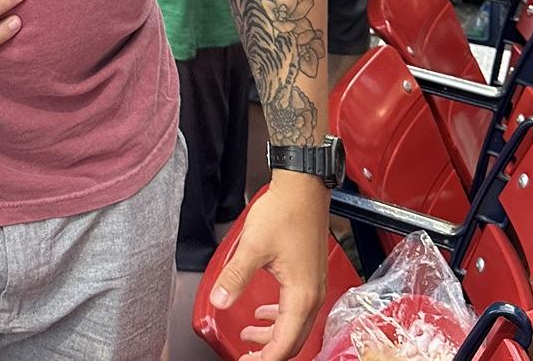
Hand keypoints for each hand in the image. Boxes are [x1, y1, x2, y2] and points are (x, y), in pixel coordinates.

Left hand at [210, 177, 327, 360]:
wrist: (303, 189)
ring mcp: (314, 285)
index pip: (285, 344)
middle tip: (247, 357)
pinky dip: (278, 317)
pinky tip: (263, 313)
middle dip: (269, 352)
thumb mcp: (253, 247)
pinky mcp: (309, 275)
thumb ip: (235, 278)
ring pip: (294, 324)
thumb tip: (218, 301)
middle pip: (293, 339)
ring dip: (272, 335)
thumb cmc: (284, 212)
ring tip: (249, 337)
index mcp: (302, 296)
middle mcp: (313, 295)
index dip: (265, 359)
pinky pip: (296, 308)